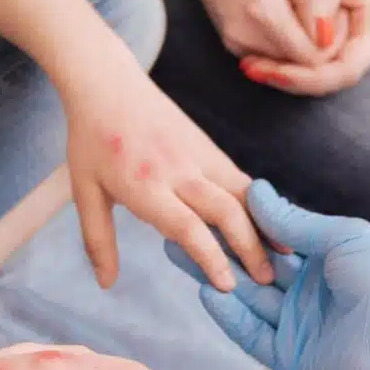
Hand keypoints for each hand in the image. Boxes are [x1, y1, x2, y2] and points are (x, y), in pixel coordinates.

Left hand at [63, 68, 270, 291]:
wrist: (107, 83)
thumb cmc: (91, 139)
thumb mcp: (85, 192)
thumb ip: (98, 240)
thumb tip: (107, 284)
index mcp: (145, 186)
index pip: (188, 228)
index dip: (212, 258)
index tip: (229, 285)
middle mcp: (178, 171)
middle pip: (226, 211)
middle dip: (251, 248)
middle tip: (266, 279)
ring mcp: (198, 154)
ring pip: (242, 192)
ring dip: (265, 224)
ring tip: (284, 253)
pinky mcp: (208, 145)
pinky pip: (238, 177)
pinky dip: (258, 202)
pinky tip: (271, 221)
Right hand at [166, 180, 369, 369]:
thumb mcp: (344, 238)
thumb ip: (294, 222)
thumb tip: (256, 192)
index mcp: (328, 260)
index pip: (274, 240)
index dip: (242, 224)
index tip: (207, 203)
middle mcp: (309, 293)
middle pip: (252, 268)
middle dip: (216, 248)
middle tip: (176, 227)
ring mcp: (298, 326)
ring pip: (246, 298)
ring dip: (213, 276)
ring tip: (177, 251)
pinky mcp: (291, 357)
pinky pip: (251, 333)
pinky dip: (228, 314)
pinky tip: (204, 290)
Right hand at [174, 0, 329, 66]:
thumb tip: (328, 39)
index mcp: (263, 15)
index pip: (312, 58)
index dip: (332, 43)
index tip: (338, 15)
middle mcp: (244, 37)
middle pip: (298, 63)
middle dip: (317, 45)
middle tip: (324, 8)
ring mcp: (234, 42)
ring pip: (284, 62)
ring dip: (300, 44)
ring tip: (304, 6)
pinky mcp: (230, 41)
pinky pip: (268, 54)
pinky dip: (283, 41)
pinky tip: (287, 12)